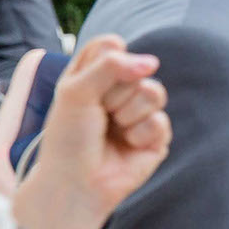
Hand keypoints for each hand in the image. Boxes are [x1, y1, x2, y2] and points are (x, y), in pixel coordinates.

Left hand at [11, 36, 169, 228]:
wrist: (75, 183)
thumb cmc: (67, 139)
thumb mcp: (76, 91)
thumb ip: (110, 66)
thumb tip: (152, 61)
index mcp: (92, 76)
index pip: (112, 45)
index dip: (107, 60)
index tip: (88, 83)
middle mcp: (118, 92)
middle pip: (137, 68)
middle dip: (116, 93)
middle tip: (99, 114)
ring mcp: (139, 113)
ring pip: (154, 92)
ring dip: (130, 113)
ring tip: (115, 130)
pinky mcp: (156, 137)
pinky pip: (161, 121)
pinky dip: (141, 135)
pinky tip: (128, 146)